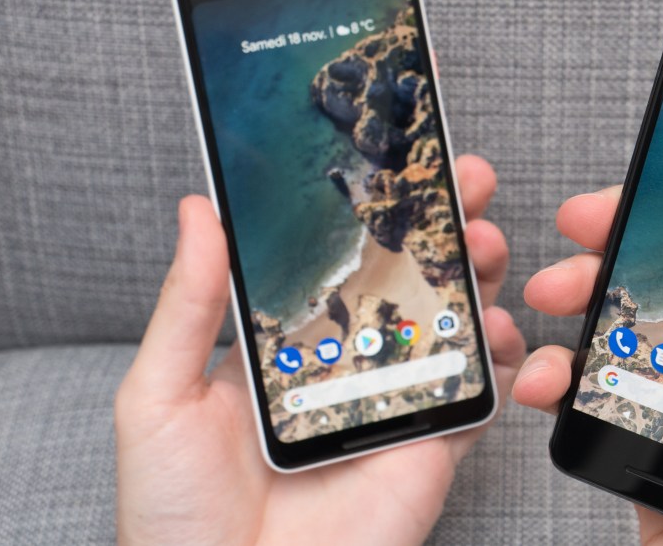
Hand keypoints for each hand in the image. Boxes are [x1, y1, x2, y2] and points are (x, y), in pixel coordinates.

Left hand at [115, 155, 524, 544]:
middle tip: (463, 177)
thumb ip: (187, 304)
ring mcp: (391, 401)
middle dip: (440, 222)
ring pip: (451, 322)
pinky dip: (503, 359)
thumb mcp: (159, 396)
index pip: (334, 256)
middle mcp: (344, 362)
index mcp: (283, 342)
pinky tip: (500, 327)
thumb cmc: (175, 513)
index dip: (369, 206)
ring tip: (485, 237)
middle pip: (404, 276)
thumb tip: (198, 208)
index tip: (395, 152)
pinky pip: (477, 396)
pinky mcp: (428, 446)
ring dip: (477, 273)